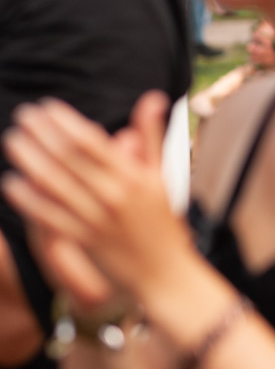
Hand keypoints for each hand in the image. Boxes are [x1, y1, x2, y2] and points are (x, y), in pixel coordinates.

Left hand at [1, 92, 192, 301]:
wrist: (165, 271)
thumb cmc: (164, 221)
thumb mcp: (163, 176)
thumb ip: (152, 136)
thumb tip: (152, 97)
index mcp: (135, 176)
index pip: (92, 142)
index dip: (65, 122)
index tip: (46, 107)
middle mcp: (115, 195)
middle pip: (68, 159)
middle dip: (41, 134)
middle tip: (22, 115)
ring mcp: (98, 219)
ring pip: (54, 184)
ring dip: (29, 160)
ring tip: (12, 140)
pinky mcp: (84, 240)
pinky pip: (50, 216)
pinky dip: (29, 199)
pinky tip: (12, 182)